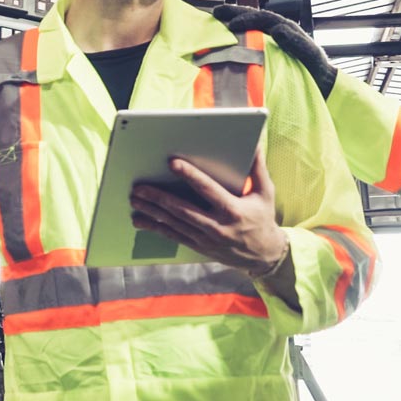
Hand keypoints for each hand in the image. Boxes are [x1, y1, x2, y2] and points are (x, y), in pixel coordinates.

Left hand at [130, 149, 287, 275]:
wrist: (263, 255)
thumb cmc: (263, 218)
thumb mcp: (265, 193)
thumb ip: (257, 168)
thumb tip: (253, 144)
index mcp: (233, 210)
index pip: (207, 190)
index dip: (189, 175)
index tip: (172, 163)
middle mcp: (217, 226)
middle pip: (182, 209)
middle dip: (159, 197)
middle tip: (140, 186)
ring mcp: (205, 239)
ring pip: (173, 223)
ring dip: (152, 211)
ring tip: (135, 198)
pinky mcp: (198, 246)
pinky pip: (173, 236)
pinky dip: (155, 227)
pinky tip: (140, 220)